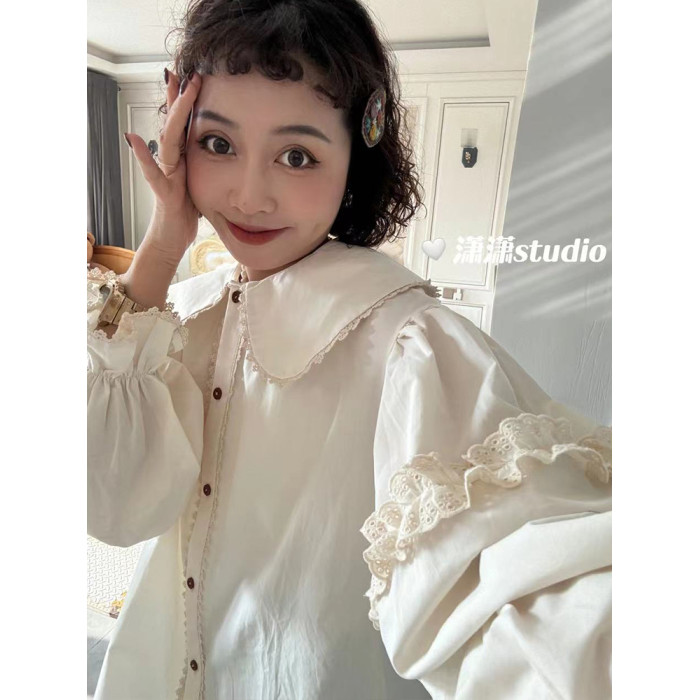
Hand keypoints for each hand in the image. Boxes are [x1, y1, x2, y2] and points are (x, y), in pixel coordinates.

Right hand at [124, 69, 202, 266]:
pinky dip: (143, 157)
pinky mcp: (164, 194)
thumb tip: (214, 149)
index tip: (194, 75)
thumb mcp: (200, 184)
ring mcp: (166, 176)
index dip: (187, 102)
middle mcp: (171, 163)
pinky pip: (153, 174)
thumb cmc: (185, 214)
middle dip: (179, 99)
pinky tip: (133, 139)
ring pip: (168, 142)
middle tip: (183, 71)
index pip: (185, 126)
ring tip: (172, 90)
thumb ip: (200, 165)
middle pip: (174, 126)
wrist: (171, 240)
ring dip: (172, 116)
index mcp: (183, 160)